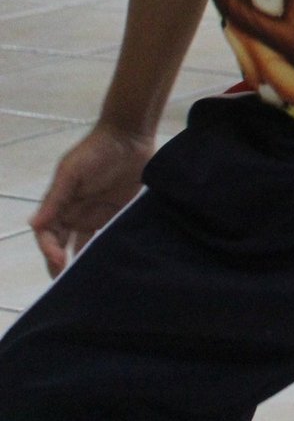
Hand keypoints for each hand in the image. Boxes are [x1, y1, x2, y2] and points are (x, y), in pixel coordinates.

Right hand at [31, 125, 152, 276]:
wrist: (131, 136)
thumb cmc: (96, 150)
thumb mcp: (72, 171)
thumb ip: (55, 198)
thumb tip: (33, 224)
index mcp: (60, 204)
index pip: (48, 235)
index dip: (49, 250)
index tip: (59, 262)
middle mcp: (76, 213)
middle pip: (64, 245)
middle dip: (62, 265)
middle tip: (67, 286)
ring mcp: (98, 214)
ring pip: (86, 245)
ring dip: (85, 261)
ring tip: (88, 282)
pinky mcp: (119, 214)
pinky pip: (110, 237)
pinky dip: (107, 251)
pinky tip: (110, 265)